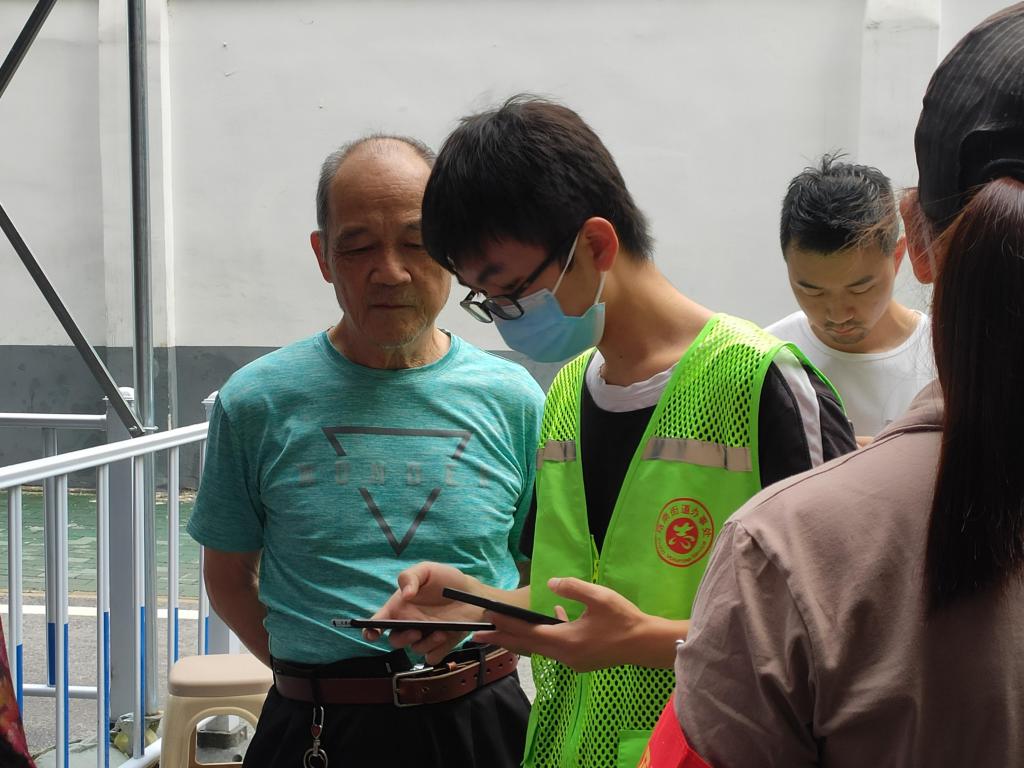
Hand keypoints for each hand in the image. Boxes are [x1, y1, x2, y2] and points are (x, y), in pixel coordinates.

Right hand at [366, 562, 484, 663]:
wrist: (473, 593)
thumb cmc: (446, 580)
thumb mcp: (427, 570)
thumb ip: (410, 577)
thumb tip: (404, 594)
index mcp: (400, 607)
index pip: (379, 622)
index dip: (371, 630)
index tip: (373, 633)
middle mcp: (409, 624)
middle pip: (395, 640)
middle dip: (402, 638)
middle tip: (416, 630)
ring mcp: (424, 636)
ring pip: (414, 649)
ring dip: (425, 643)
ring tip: (440, 631)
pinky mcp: (440, 646)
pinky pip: (431, 657)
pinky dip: (437, 650)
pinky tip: (446, 637)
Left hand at [472, 577, 686, 671]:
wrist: (645, 643)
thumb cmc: (623, 618)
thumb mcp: (599, 596)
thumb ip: (573, 587)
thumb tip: (551, 582)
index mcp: (565, 640)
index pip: (526, 632)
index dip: (505, 625)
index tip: (485, 621)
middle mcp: (564, 655)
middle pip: (526, 645)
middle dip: (502, 638)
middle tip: (477, 635)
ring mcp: (572, 661)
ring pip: (539, 649)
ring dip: (520, 638)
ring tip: (502, 630)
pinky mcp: (580, 661)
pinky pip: (554, 648)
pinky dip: (545, 636)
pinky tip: (553, 618)